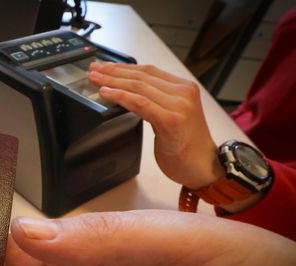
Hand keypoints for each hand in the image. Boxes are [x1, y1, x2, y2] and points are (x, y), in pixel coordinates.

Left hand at [87, 62, 222, 189]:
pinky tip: (107, 94)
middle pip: (141, 77)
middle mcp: (183, 92)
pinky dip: (121, 96)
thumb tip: (128, 91)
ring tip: (95, 80)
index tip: (104, 67)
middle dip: (113, 72)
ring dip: (113, 82)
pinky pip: (140, 104)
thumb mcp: (172, 114)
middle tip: (93, 70)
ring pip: (138, 87)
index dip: (123, 67)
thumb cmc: (185, 145)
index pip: (148, 71)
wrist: (203, 166)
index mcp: (184, 88)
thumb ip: (157, 101)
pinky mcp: (171, 120)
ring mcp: (179, 105)